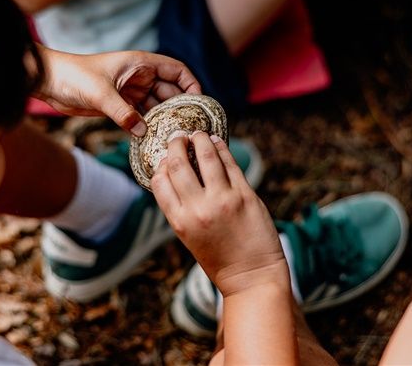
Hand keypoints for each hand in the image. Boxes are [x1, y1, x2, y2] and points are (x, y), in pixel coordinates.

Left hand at [33, 46, 200, 135]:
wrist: (50, 81)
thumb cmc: (74, 76)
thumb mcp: (100, 93)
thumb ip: (122, 112)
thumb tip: (142, 132)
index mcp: (140, 63)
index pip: (176, 70)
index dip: (190, 84)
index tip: (197, 102)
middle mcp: (139, 76)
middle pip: (170, 91)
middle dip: (179, 107)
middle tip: (188, 127)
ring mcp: (130, 91)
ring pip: (156, 106)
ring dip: (164, 119)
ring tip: (174, 136)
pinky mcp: (120, 105)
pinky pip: (141, 116)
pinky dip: (147, 126)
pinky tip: (153, 140)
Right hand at [151, 131, 288, 295]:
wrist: (252, 277)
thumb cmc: (220, 259)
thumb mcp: (190, 237)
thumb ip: (182, 209)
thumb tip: (176, 175)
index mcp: (179, 221)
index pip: (159, 182)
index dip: (160, 165)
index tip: (164, 157)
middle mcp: (198, 209)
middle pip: (178, 164)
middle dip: (176, 145)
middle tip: (178, 137)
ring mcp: (222, 200)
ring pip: (206, 156)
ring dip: (200, 139)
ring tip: (198, 134)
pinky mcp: (245, 195)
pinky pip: (230, 163)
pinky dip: (221, 148)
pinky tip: (217, 142)